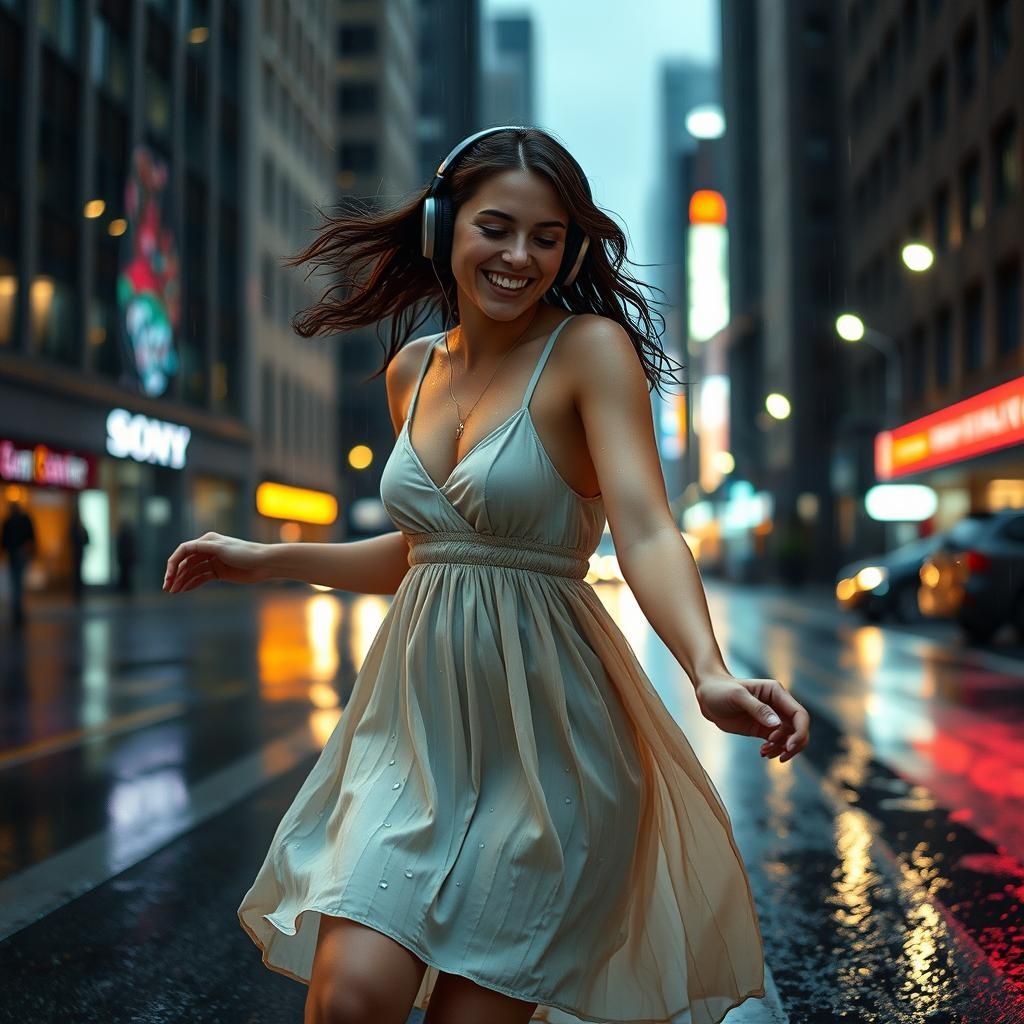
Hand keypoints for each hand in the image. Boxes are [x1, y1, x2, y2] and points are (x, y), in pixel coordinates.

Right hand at [163, 532, 268, 592]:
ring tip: (174, 592)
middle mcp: (207, 550)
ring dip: (182, 581)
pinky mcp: (218, 572)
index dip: (173, 563)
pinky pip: (201, 578)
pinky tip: (184, 590)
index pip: (183, 551)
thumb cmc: (245, 553)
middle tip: (168, 588)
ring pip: (192, 571)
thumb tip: (184, 548)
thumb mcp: (222, 548)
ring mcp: (212, 561)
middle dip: (175, 575)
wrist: (264, 564)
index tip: (169, 577)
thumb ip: (203, 547)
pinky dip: (192, 583)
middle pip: (186, 562)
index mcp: (207, 541)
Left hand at [694, 671, 809, 762]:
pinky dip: (774, 750)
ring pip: (790, 738)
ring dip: (782, 749)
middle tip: (780, 756)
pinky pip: (777, 743)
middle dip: (794, 745)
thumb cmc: (720, 690)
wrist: (707, 695)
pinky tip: (762, 752)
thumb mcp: (737, 696)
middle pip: (799, 729)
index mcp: (776, 693)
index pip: (799, 714)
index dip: (800, 732)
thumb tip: (776, 724)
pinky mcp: (763, 729)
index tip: (789, 746)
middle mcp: (778, 705)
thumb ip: (757, 708)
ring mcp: (772, 718)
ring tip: (764, 752)